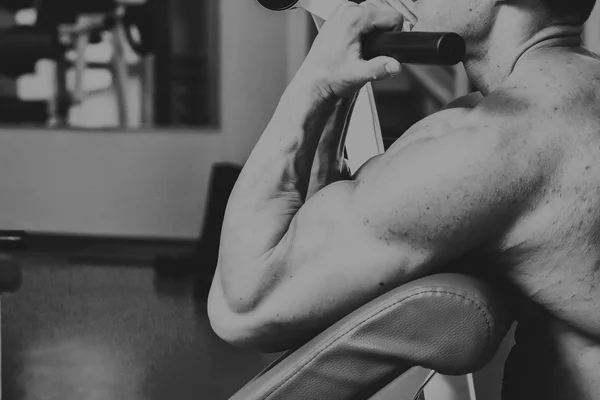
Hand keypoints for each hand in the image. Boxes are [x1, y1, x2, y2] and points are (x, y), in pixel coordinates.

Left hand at [298, 0, 414, 98]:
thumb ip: (380, 68)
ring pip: (374, 11)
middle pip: (384, 11)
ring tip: (367, 47)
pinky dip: (366, 26)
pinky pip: (362, 15)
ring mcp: (341, 12)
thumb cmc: (330, 77)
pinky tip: (359, 42)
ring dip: (376, 28)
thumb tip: (395, 65)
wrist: (314, 82)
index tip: (385, 49)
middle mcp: (346, 10)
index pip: (392, 16)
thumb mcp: (359, 74)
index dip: (394, 35)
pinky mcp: (339, 17)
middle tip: (374, 51)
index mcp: (353, 18)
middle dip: (385, 31)